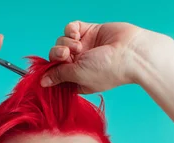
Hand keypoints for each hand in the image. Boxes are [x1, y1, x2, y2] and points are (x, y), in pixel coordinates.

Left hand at [41, 21, 155, 92]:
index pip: (55, 74)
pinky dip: (70, 31)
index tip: (48, 71)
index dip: (49, 71)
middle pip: (55, 57)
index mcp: (76, 79)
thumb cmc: (108, 70)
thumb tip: (42, 82)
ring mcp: (84, 47)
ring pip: (61, 41)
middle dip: (57, 55)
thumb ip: (59, 76)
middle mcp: (79, 64)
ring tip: (78, 47)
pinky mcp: (89, 31)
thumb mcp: (78, 76)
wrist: (131, 52)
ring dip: (65, 43)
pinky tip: (77, 35)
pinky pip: (70, 28)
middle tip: (66, 56)